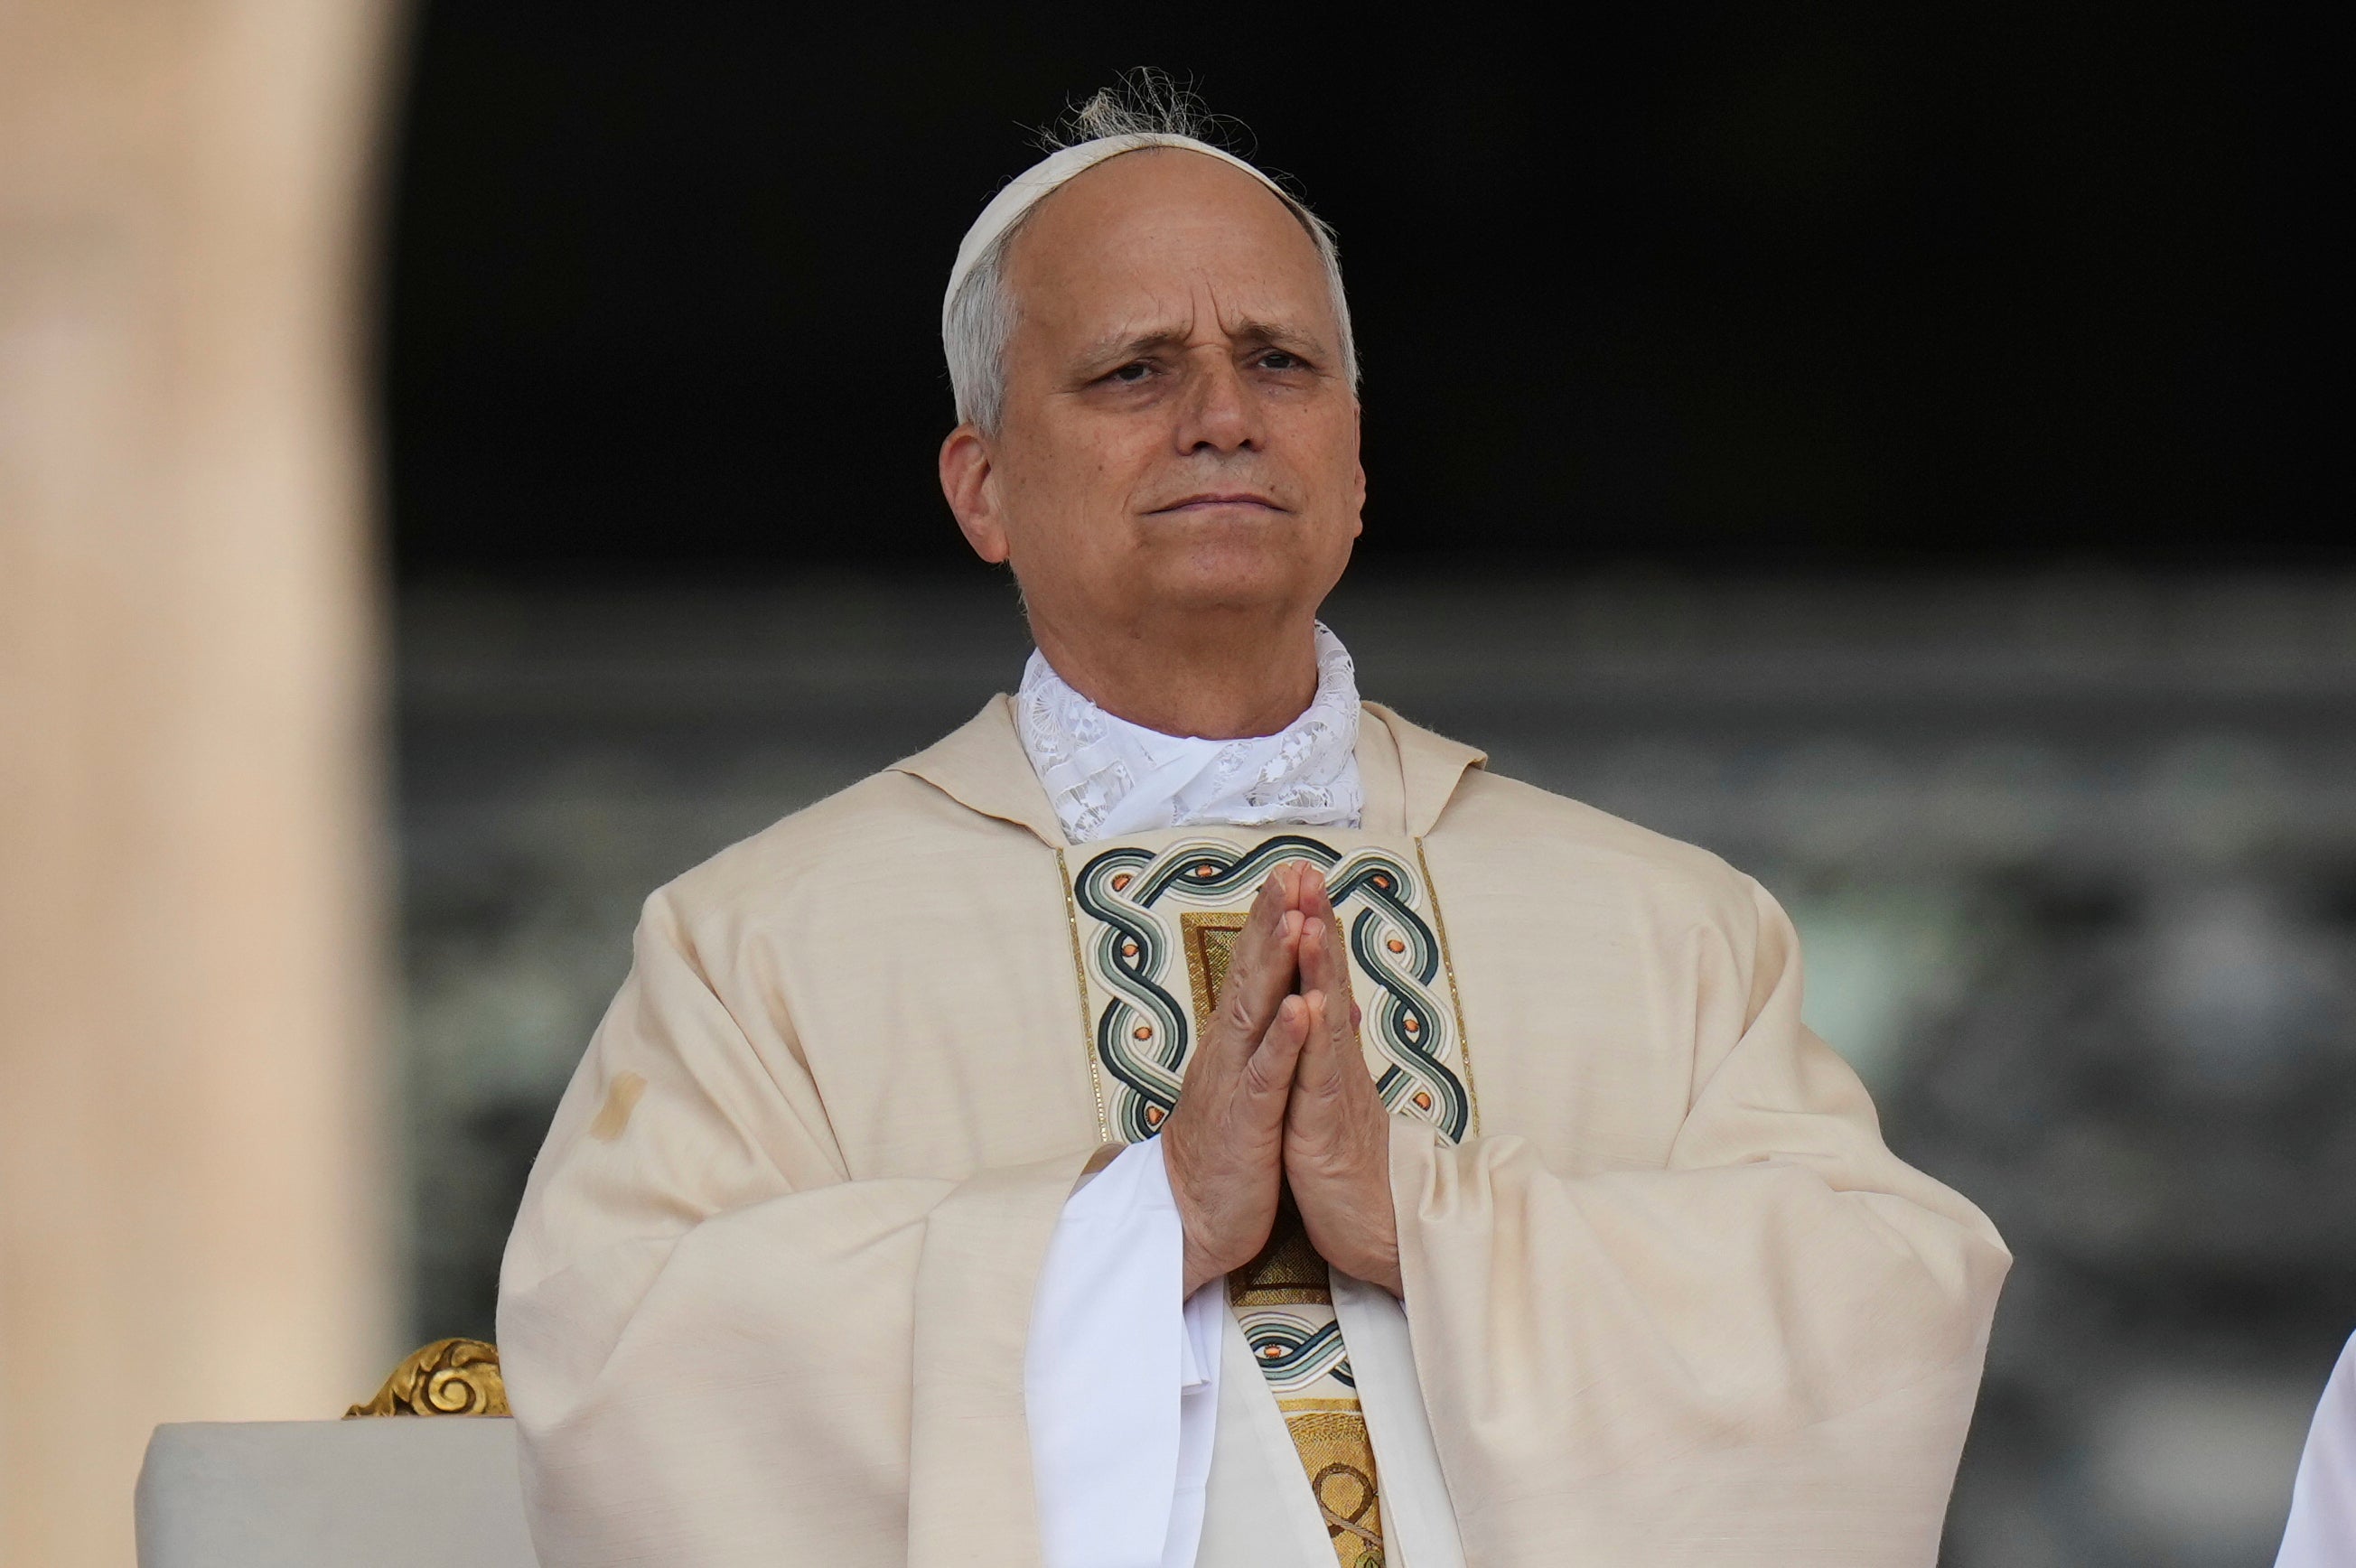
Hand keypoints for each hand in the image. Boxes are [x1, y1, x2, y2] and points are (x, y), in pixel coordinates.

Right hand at [1163, 863, 1311, 1295]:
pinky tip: (1302, 1007)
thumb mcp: (1256, 1090)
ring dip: (1276, 963)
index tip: (1295, 872)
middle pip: (1252, 973)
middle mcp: (1229, 1051)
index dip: (1274, 918)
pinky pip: (1266, 1075)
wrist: (1193, 1222)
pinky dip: (1285, 1041)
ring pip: (1256, 1012)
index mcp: (1236, 1044)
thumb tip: (1311, 1001)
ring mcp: (1234, 1083)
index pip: (1258, 969)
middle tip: (1291, 868)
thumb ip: (1278, 1041)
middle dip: (1273, 918)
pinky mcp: (1245, 1121)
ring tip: (1296, 917)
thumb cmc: (1230, 1156)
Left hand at [1283, 869, 1403, 1296]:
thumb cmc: (1350, 1168)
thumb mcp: (1333, 1099)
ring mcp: (1333, 1090)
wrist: (1377, 1230)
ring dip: (1319, 966)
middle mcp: (1334, 1062)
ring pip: (1325, 1017)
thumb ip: (1332, 1051)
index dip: (1309, 928)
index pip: (1318, 980)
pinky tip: (1314, 1003)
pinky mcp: (1324, 1125)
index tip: (1298, 879)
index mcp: (1328, 1056)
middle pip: (1325, 981)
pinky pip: (1319, 1076)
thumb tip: (1336, 1008)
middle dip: (1315, 924)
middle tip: (1306, 870)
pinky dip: (1315, 1038)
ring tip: (1312, 917)